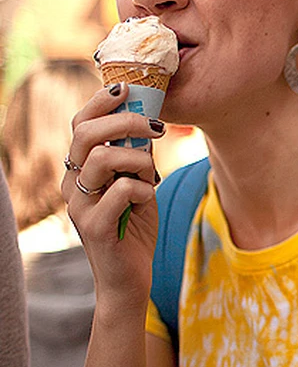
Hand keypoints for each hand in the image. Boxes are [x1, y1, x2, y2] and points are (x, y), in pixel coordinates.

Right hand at [62, 83, 163, 311]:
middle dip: (125, 122)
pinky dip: (143, 189)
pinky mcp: (95, 227)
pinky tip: (147, 199)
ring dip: (138, 159)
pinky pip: (121, 190)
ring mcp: (80, 206)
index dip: (99, 102)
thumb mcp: (139, 185)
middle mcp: (73, 184)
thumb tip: (148, 125)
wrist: (131, 278)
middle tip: (156, 129)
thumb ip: (137, 159)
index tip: (125, 89)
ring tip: (151, 176)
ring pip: (103, 158)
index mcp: (81, 170)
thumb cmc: (135, 228)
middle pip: (85, 133)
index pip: (80, 125)